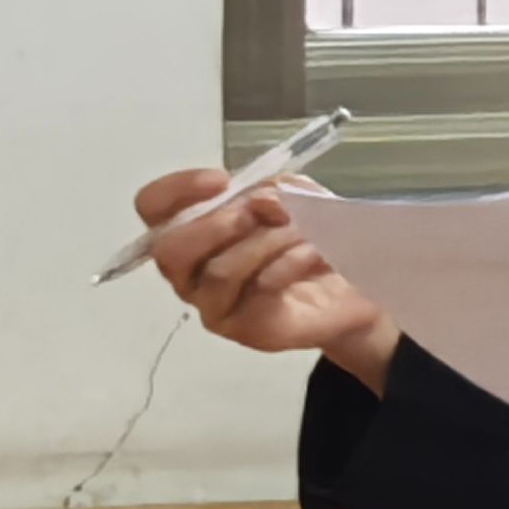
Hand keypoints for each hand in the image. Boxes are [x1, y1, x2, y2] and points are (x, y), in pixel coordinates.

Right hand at [130, 169, 395, 386]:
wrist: (354, 281)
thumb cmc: (312, 232)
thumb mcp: (294, 192)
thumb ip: (271, 187)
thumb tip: (257, 199)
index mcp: (193, 227)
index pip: (153, 206)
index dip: (178, 189)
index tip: (221, 180)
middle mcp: (192, 269)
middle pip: (168, 249)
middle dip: (217, 223)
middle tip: (257, 213)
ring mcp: (213, 303)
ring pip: (219, 270)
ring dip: (268, 240)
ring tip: (303, 234)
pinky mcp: (244, 328)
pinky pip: (255, 290)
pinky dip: (289, 263)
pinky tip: (312, 257)